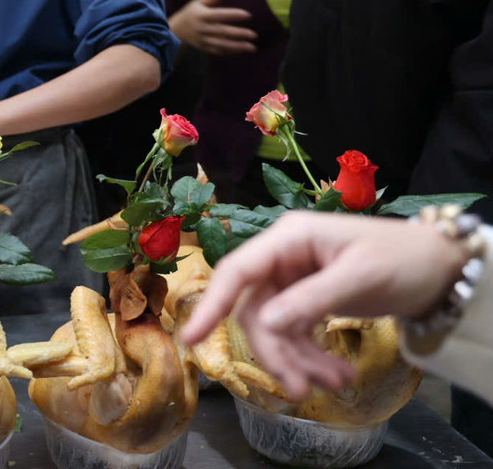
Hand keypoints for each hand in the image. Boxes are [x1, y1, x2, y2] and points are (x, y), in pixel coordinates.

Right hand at [169, 0, 256, 55]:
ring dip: (237, 47)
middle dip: (239, 34)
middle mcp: (203, 29)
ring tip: (252, 48)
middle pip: (222, 32)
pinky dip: (230, 52)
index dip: (233, 15)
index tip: (248, 15)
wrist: (175, 30)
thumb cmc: (191, 13)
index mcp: (202, 15)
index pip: (219, 15)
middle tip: (254, 35)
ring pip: (222, 44)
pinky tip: (242, 52)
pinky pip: (218, 51)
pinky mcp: (204, 48)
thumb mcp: (199, 2)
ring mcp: (203, 40)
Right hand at [180, 211, 471, 399]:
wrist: (439, 266)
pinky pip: (295, 332)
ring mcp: (293, 278)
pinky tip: (337, 374)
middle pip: (256, 310)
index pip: (238, 271)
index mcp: (288, 238)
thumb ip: (312, 299)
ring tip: (335, 383)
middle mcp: (283, 257)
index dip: (211, 304)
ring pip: (275, 328)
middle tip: (300, 390)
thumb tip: (266, 324)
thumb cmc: (402, 257)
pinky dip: (311, 357)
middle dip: (276, 352)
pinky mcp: (307, 298)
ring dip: (298, 360)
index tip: (190, 338)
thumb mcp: (360, 277)